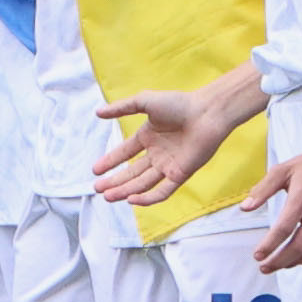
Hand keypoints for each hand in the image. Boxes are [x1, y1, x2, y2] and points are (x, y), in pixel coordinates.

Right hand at [93, 89, 214, 205]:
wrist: (207, 113)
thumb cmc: (179, 104)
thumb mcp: (144, 101)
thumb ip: (121, 108)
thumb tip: (97, 113)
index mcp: (148, 136)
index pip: (125, 153)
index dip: (110, 162)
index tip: (95, 170)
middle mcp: (157, 154)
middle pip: (131, 173)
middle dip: (114, 181)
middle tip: (97, 188)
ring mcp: (168, 165)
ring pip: (143, 184)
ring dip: (125, 191)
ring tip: (108, 196)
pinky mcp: (180, 174)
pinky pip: (162, 191)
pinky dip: (147, 198)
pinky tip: (131, 200)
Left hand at [248, 142, 301, 272]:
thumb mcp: (282, 171)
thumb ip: (262, 189)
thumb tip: (244, 207)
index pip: (284, 228)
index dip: (269, 245)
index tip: (257, 255)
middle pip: (298, 246)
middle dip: (278, 261)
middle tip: (264, 266)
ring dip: (292, 263)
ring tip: (278, 264)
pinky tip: (299, 260)